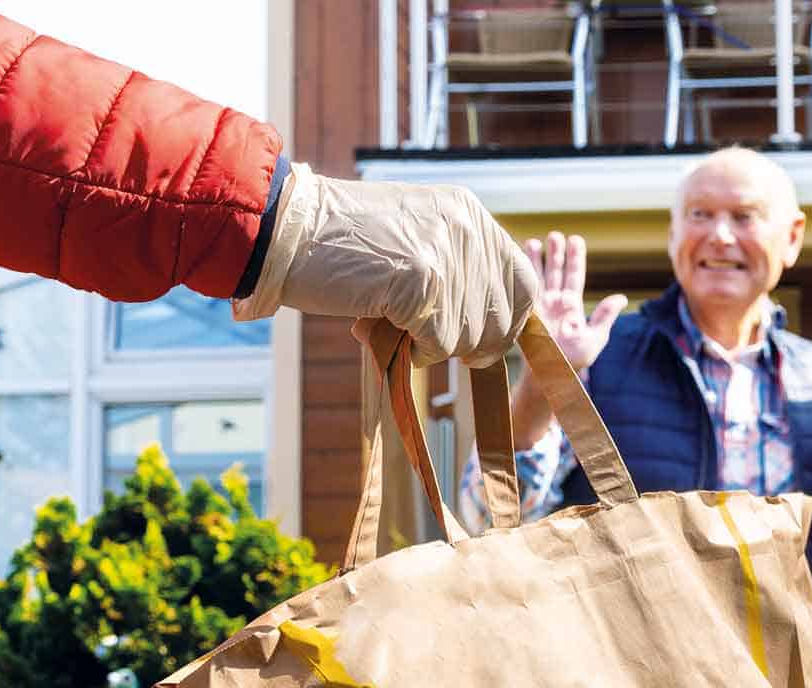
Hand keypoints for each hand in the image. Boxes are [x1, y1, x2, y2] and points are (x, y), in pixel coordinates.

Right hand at [234, 163, 539, 367]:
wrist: (286, 228)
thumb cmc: (341, 243)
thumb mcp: (415, 237)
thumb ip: (454, 268)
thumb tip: (491, 330)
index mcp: (469, 214)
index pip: (525, 283)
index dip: (508, 321)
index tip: (482, 341)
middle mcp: (467, 229)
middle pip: (504, 319)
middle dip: (471, 344)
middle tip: (427, 341)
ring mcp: (447, 254)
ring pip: (470, 337)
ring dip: (432, 346)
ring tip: (388, 322)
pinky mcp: (422, 282)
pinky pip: (438, 346)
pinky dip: (409, 350)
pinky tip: (378, 326)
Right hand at [524, 231, 626, 369]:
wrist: (549, 376)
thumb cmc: (573, 361)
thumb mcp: (594, 338)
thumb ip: (604, 316)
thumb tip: (621, 297)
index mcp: (572, 306)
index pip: (574, 276)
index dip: (575, 258)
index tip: (575, 239)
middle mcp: (555, 303)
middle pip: (556, 272)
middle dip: (555, 254)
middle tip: (555, 235)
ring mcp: (538, 307)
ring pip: (538, 277)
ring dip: (536, 260)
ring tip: (534, 241)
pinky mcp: (524, 313)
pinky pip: (522, 290)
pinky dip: (520, 275)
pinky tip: (517, 260)